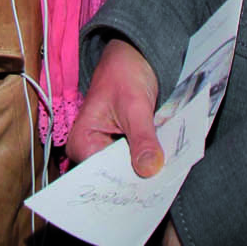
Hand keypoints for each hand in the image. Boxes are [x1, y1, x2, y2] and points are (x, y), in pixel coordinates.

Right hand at [68, 38, 163, 177]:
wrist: (133, 56)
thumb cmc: (124, 73)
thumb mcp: (135, 105)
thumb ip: (142, 138)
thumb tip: (149, 169)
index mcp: (81, 142)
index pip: (103, 175)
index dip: (127, 182)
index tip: (149, 189)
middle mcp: (90, 150)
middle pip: (115, 176)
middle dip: (138, 177)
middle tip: (161, 182)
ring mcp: (107, 149)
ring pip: (128, 170)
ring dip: (146, 170)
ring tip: (165, 174)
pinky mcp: (122, 147)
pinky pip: (136, 161)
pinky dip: (149, 161)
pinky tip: (164, 163)